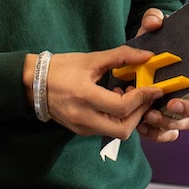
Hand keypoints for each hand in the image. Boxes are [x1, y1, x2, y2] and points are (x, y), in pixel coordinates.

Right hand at [44, 46, 162, 138]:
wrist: (33, 83)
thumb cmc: (61, 68)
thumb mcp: (92, 59)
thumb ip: (121, 56)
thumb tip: (147, 56)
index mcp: (85, 97)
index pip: (123, 107)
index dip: (143, 98)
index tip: (155, 88)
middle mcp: (83, 117)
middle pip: (123, 128)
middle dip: (139, 113)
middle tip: (144, 96)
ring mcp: (81, 127)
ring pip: (116, 132)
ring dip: (129, 118)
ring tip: (129, 97)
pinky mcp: (80, 131)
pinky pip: (106, 130)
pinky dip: (118, 119)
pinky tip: (116, 102)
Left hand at [132, 7, 188, 142]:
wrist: (130, 62)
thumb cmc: (149, 44)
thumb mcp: (150, 27)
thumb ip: (154, 18)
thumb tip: (155, 23)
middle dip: (188, 107)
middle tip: (171, 102)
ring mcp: (177, 109)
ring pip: (185, 124)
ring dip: (170, 122)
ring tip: (149, 115)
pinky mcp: (162, 122)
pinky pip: (167, 135)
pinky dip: (156, 134)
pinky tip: (142, 126)